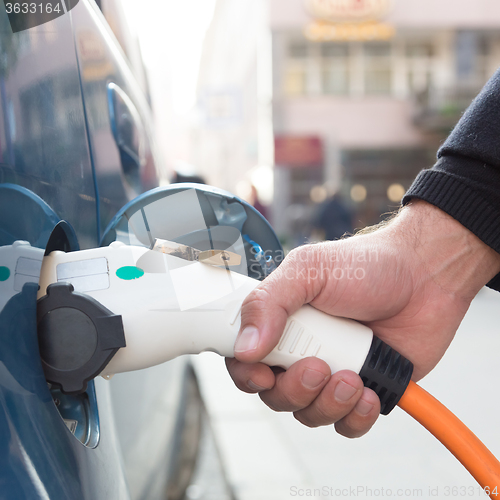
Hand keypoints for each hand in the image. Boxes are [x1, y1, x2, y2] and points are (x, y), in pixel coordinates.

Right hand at [226, 201, 499, 436]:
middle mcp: (301, 350)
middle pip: (274, 395)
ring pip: (309, 414)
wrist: (425, 276)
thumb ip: (270, 302)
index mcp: (279, 322)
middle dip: (295, 390)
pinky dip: (355, 417)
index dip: (247, 374)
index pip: (244, 359)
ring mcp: (331, 372)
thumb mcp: (308, 270)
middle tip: (319, 366)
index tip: (264, 373)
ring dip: (329, 403)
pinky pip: (346, 424)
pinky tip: (369, 392)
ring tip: (353, 376)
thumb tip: (245, 346)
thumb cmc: (367, 265)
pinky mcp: (363, 389)